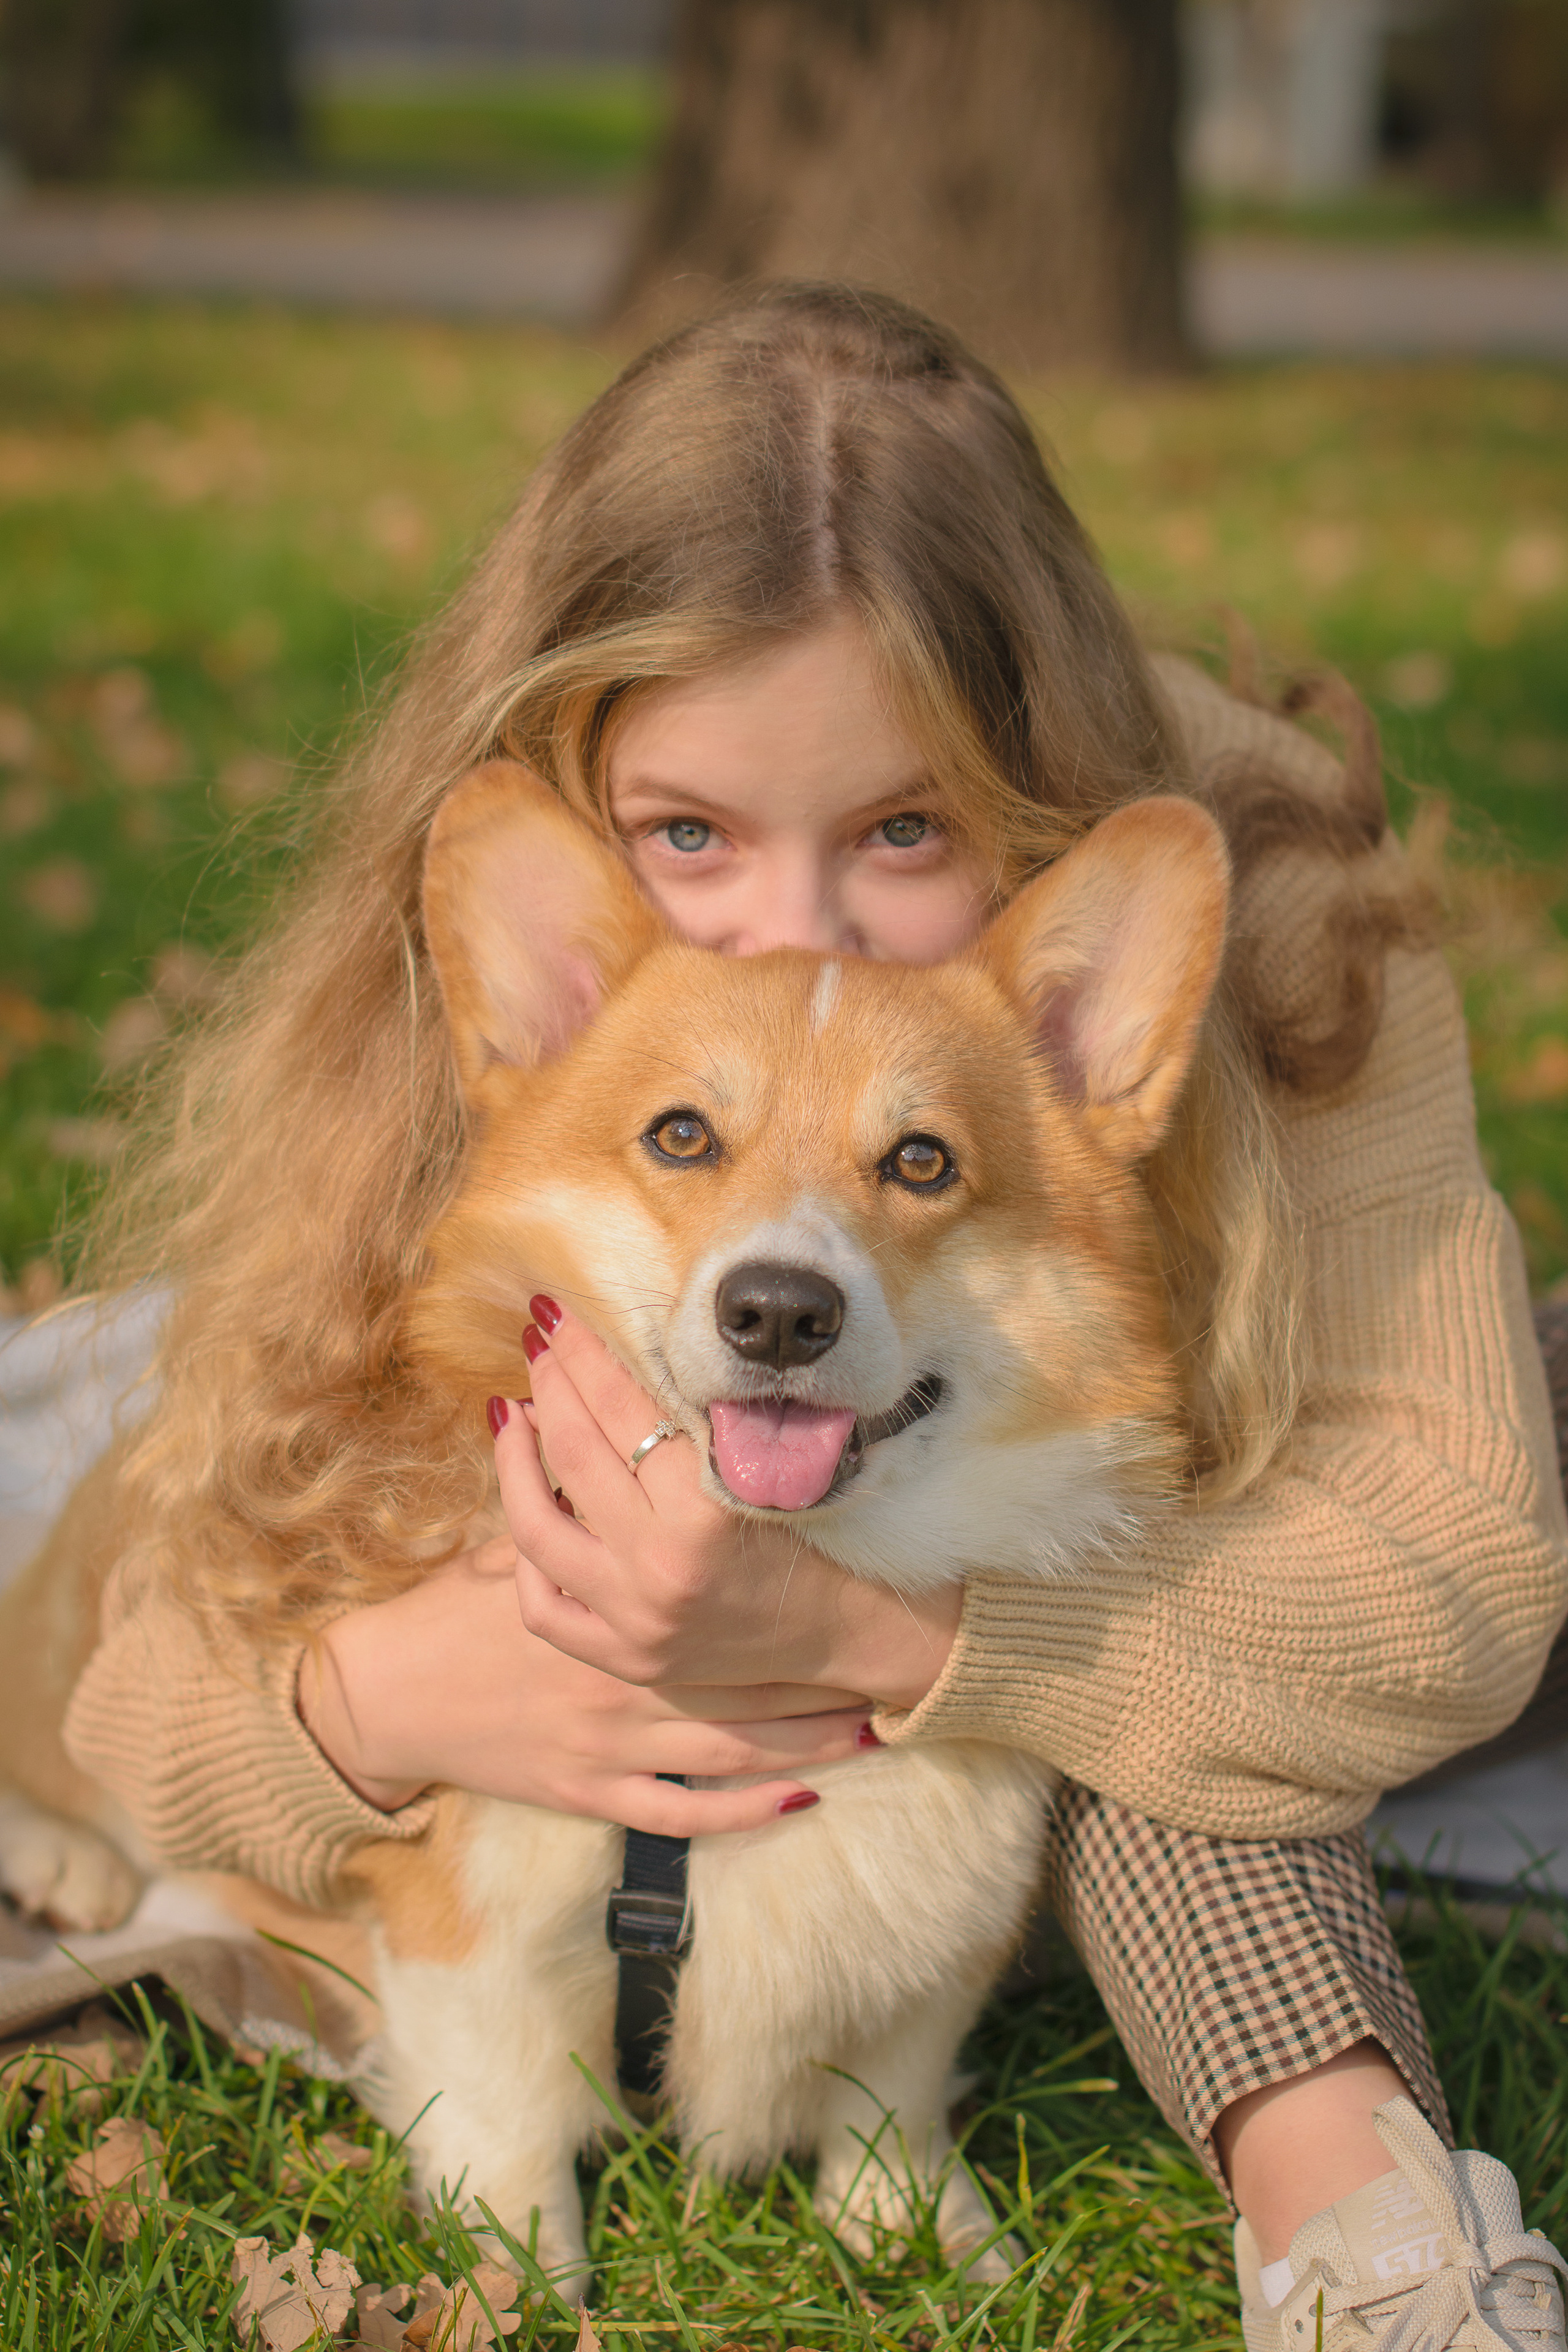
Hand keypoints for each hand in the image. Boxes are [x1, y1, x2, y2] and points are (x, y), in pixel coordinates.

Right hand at [297, 1539, 878, 1837]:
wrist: (392, 1701)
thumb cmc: (450, 1615)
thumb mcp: (508, 1549)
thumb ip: (565, 1503)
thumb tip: (582, 1423)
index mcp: (603, 1602)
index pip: (709, 1584)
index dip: (771, 1576)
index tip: (833, 1565)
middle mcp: (618, 1671)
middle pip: (737, 1667)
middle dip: (811, 1660)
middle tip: (885, 1651)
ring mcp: (610, 1741)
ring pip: (730, 1743)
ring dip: (802, 1733)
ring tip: (870, 1721)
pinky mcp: (594, 1792)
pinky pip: (683, 1812)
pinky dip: (744, 1809)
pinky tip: (801, 1800)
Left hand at [494, 1301, 960, 1701]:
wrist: (847, 1629)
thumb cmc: (815, 1531)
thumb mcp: (764, 1462)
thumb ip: (699, 1413)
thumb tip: (625, 1342)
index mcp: (709, 1509)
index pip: (625, 1406)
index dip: (586, 1351)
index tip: (561, 1312)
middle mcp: (664, 1566)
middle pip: (575, 1452)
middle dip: (549, 1384)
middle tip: (538, 1344)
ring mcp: (635, 1618)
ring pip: (536, 1525)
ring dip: (513, 1458)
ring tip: (511, 1412)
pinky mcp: (623, 1657)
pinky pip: (542, 1607)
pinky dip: (523, 1556)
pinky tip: (529, 1505)